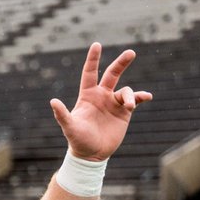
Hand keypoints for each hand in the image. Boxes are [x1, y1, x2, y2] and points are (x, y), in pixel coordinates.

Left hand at [50, 43, 151, 161]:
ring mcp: (113, 103)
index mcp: (88, 95)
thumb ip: (62, 114)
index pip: (90, 72)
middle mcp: (102, 96)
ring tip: (130, 106)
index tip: (97, 45)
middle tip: (131, 53)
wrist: (92, 154)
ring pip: (125, 91)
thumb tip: (53, 101)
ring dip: (130, 96)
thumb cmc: (78, 140)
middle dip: (121, 63)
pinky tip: (147, 97)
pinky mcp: (124, 113)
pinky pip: (135, 100)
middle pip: (112, 74)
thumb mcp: (70, 127)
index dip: (93, 59)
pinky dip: (141, 97)